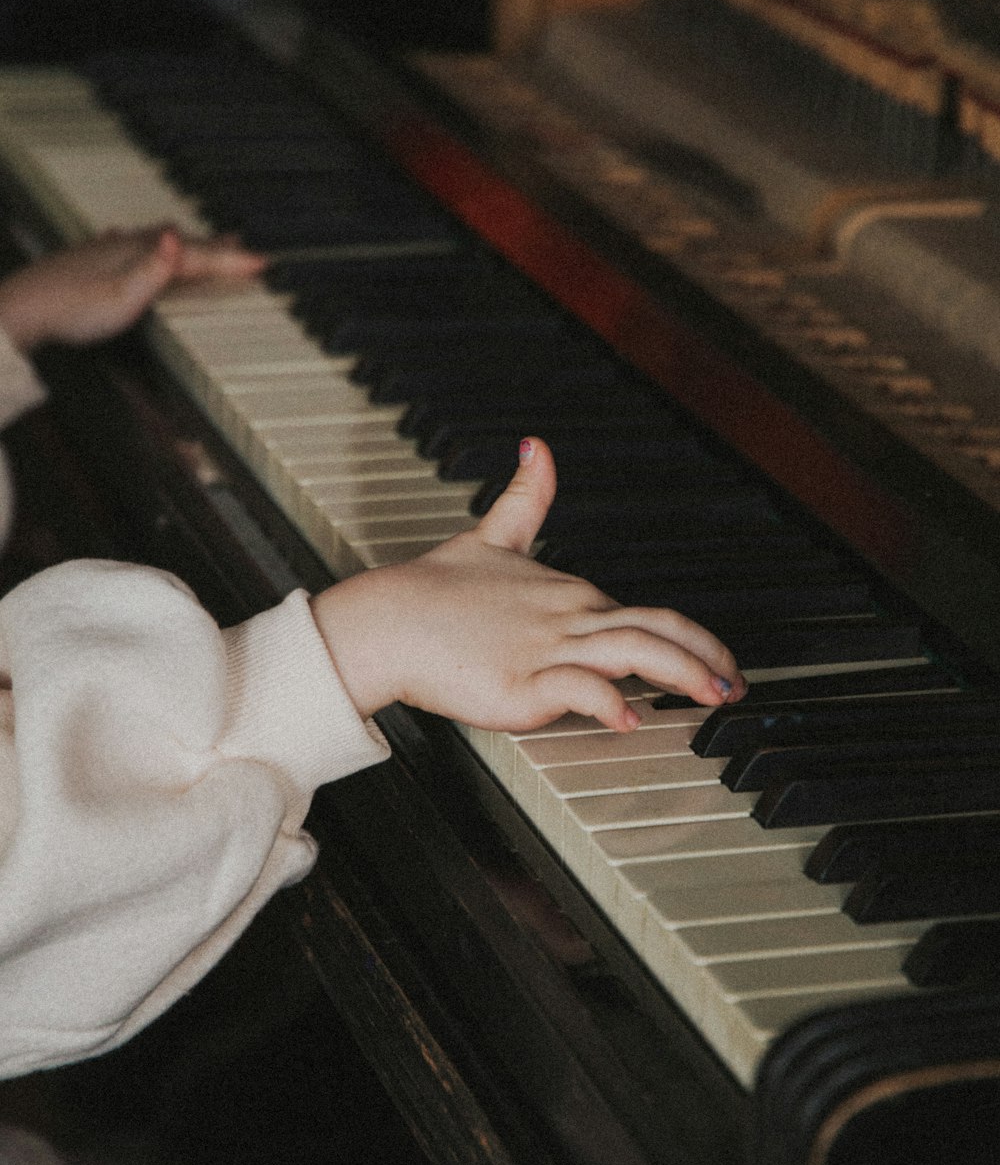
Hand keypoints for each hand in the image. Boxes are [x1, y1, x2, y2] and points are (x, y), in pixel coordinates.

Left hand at [0, 226, 265, 353]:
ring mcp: (111, 252)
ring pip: (160, 241)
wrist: (24, 310)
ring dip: (188, 243)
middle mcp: (129, 246)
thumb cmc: (72, 310)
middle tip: (245, 247)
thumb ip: (155, 270)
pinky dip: (153, 245)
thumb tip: (180, 238)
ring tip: (206, 241)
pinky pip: (136, 245)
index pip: (197, 255)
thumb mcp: (122, 297)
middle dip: (217, 247)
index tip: (262, 262)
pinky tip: (144, 242)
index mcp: (142, 254)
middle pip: (183, 243)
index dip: (230, 260)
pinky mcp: (94, 261)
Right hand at [310, 438, 746, 732]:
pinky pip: (576, 688)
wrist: (385, 621)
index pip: (650, 615)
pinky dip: (607, 702)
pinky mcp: (521, 683)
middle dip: (705, 659)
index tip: (720, 667)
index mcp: (570, 593)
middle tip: (736, 687)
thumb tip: (536, 444)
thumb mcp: (490, 536)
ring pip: (630, 652)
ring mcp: (546, 650)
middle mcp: (568, 617)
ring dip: (679, 674)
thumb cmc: (435, 591)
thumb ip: (524, 496)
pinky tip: (627, 719)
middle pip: (654, 630)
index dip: (694, 642)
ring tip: (710, 699)